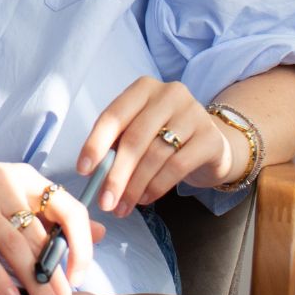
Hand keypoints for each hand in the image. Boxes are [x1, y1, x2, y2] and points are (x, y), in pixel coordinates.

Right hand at [0, 153, 101, 294]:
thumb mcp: (10, 187)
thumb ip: (51, 211)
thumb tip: (101, 232)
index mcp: (24, 176)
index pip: (68, 210)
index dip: (82, 245)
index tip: (81, 276)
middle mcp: (4, 185)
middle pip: (41, 239)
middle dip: (59, 280)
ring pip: (16, 250)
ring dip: (36, 285)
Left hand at [76, 77, 235, 215]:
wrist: (211, 144)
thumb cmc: (164, 137)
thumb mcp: (139, 132)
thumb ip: (117, 145)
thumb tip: (93, 173)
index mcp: (144, 88)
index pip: (114, 115)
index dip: (96, 143)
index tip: (83, 170)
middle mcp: (170, 94)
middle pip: (134, 138)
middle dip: (116, 174)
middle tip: (104, 202)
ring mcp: (193, 114)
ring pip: (155, 155)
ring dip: (135, 186)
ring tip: (123, 206)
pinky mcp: (210, 138)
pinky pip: (177, 167)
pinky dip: (156, 187)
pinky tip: (145, 199)